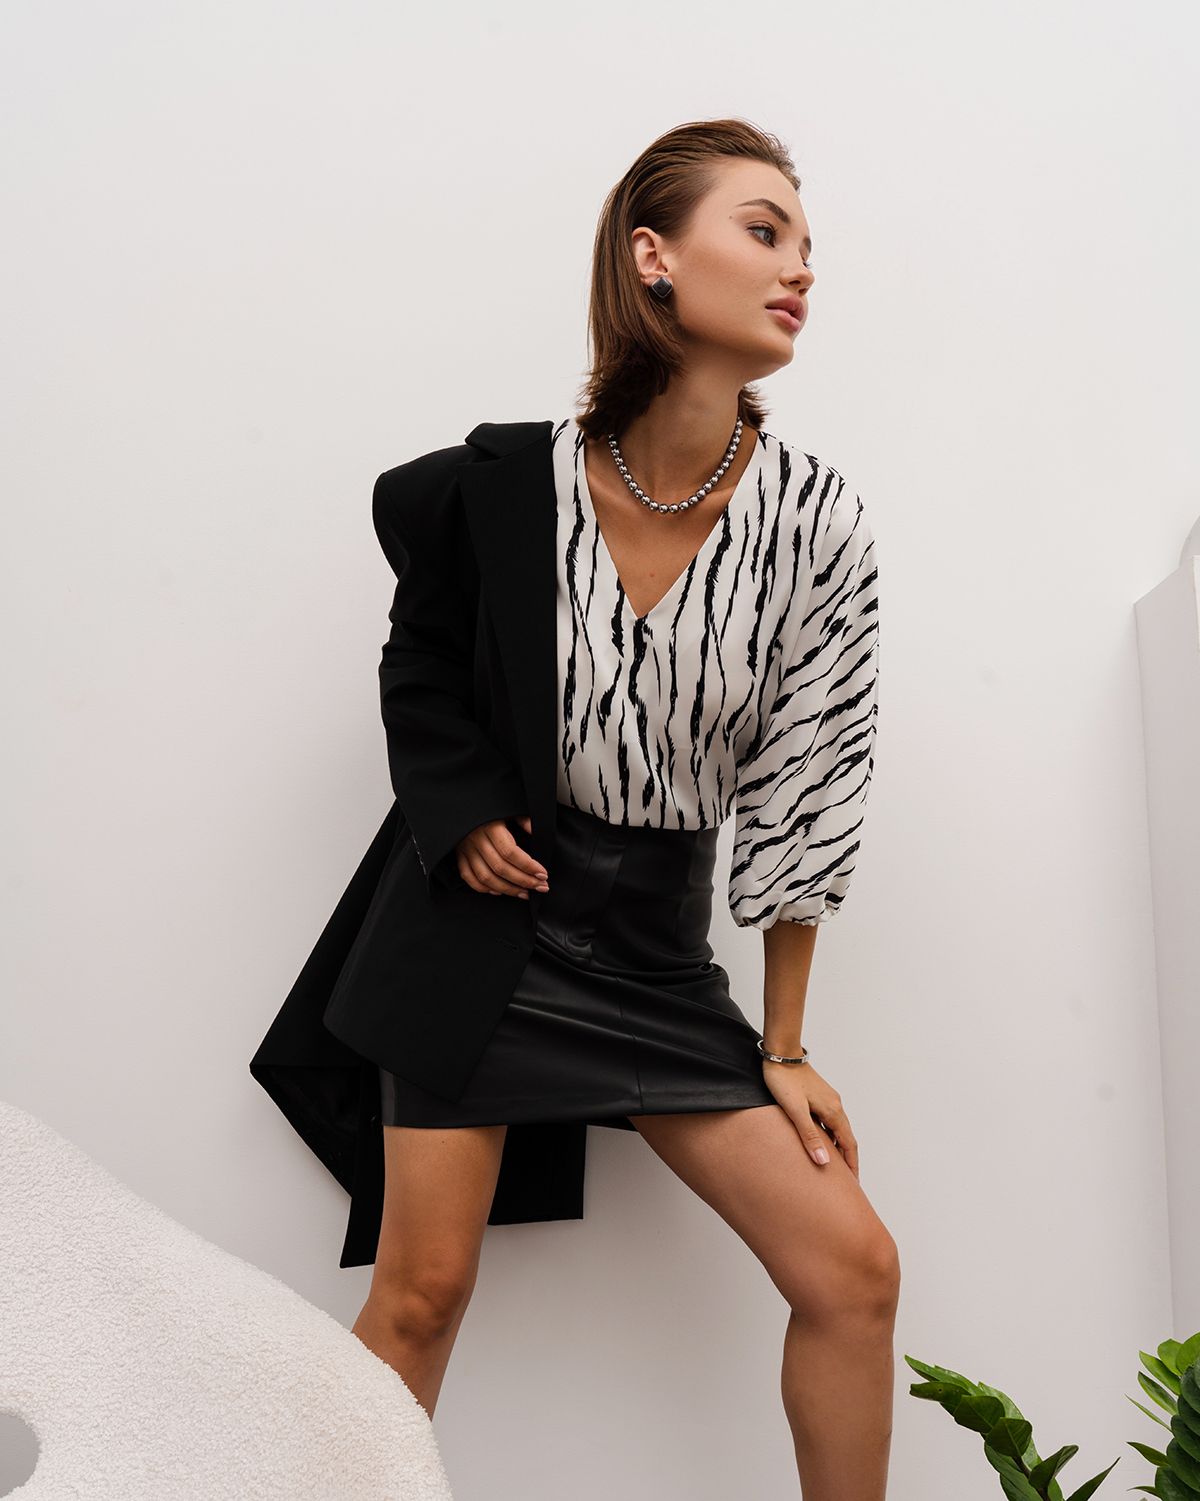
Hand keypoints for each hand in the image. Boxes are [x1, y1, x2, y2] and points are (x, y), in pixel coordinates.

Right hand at [455, 814, 549, 899]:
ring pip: (486, 877)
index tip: (543, 874)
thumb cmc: (490, 807)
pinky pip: (469, 877)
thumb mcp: (508, 808)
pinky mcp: (459, 856)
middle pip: (500, 868)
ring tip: (525, 893)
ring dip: (507, 889)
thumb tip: (537, 831)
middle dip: (523, 881)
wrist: (460, 803)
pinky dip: (484, 888)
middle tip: (541, 887)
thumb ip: (523, 820)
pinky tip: (499, 891)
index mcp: (491, 826)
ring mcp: (466, 849)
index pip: (511, 852)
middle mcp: (477, 840)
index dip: (528, 866)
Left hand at [761, 1058, 858, 1179]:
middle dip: (847, 1160)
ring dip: (837, 1147)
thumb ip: (809, 1136)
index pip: (848, 1144)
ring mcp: (827, 1100)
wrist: (780, 1053)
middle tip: (846, 1181)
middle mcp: (835, 1105)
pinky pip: (828, 1121)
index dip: (851, 1165)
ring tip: (833, 1166)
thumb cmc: (784, 1080)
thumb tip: (824, 1162)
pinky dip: (828, 1135)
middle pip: (846, 1138)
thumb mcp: (795, 1111)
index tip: (854, 1184)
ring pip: (837, 1129)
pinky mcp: (818, 1096)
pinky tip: (819, 1141)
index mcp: (833, 1111)